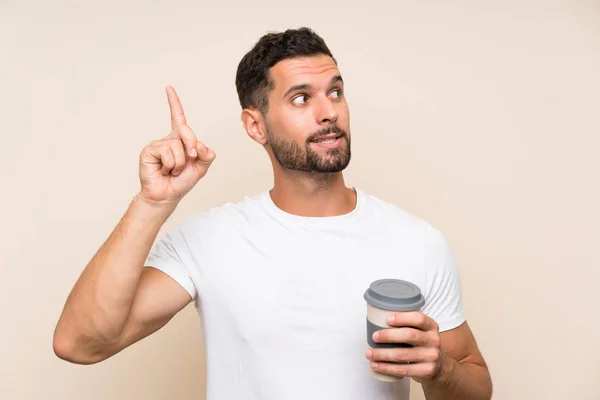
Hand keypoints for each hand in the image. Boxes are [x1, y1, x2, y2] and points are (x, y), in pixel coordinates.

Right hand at [138, 86, 215, 204]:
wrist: (167, 195)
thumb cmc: (182, 181)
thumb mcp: (201, 167)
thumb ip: (207, 155)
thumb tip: (199, 144)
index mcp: (181, 140)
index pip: (178, 117)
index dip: (174, 102)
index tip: (169, 88)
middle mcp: (169, 139)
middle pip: (186, 130)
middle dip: (191, 146)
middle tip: (189, 160)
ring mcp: (158, 144)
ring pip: (177, 146)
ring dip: (180, 163)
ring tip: (172, 170)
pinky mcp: (149, 151)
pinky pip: (166, 152)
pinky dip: (170, 165)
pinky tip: (164, 170)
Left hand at [365, 311, 444, 382]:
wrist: (439, 366)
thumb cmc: (423, 344)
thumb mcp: (421, 331)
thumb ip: (407, 324)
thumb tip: (378, 318)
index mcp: (431, 326)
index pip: (418, 319)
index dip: (402, 318)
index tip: (387, 319)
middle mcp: (433, 340)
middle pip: (409, 335)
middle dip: (388, 336)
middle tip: (374, 336)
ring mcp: (431, 356)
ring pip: (402, 355)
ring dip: (382, 354)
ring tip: (369, 353)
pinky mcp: (426, 371)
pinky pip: (402, 369)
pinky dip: (386, 367)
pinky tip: (376, 365)